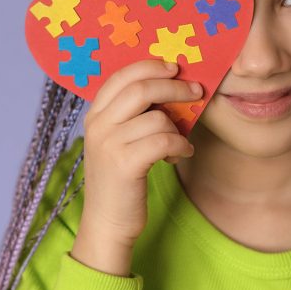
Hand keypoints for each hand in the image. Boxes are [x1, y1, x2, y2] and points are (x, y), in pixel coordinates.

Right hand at [78, 58, 199, 247]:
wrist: (107, 223)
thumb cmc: (120, 180)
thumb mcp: (118, 141)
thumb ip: (132, 115)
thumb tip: (171, 86)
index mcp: (95, 114)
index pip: (121, 75)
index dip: (150, 66)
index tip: (175, 68)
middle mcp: (97, 125)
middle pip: (141, 89)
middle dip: (174, 87)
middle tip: (196, 91)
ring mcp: (108, 144)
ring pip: (157, 118)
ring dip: (178, 128)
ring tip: (179, 142)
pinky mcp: (125, 165)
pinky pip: (164, 141)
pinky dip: (180, 145)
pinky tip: (182, 154)